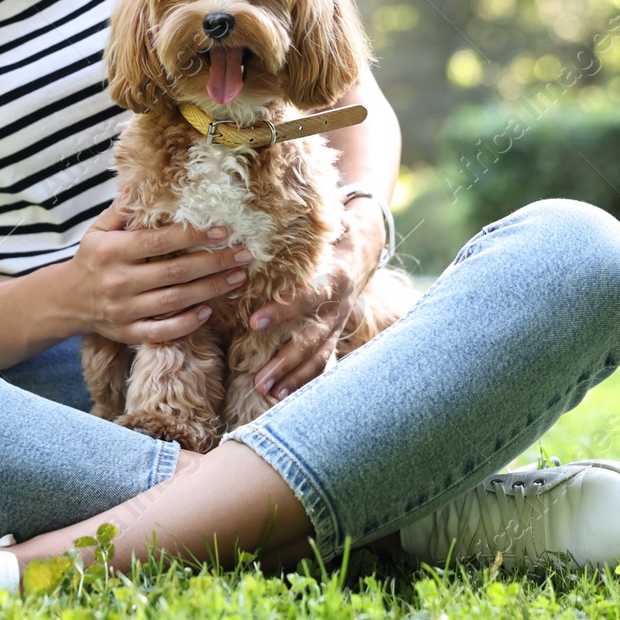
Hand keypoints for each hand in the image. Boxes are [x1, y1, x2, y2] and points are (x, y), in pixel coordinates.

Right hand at [67, 193, 254, 345]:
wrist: (66, 300)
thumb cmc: (91, 259)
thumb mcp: (98, 230)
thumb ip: (121, 210)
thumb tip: (141, 185)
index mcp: (113, 251)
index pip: (160, 242)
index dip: (193, 235)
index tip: (222, 230)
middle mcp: (120, 281)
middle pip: (175, 272)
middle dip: (214, 262)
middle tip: (244, 254)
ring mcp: (125, 310)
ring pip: (175, 301)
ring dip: (210, 290)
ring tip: (237, 278)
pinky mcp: (128, 333)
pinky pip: (162, 332)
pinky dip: (186, 324)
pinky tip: (208, 311)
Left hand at [249, 197, 385, 400]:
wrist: (365, 247)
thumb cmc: (330, 235)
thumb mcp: (320, 229)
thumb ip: (295, 230)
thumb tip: (257, 221)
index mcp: (333, 277)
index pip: (307, 296)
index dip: (283, 309)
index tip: (255, 320)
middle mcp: (339, 305)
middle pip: (312, 337)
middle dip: (286, 359)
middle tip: (259, 377)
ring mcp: (339, 323)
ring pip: (319, 355)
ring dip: (293, 376)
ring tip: (267, 392)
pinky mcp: (336, 334)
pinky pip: (323, 361)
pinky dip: (305, 380)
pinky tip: (284, 397)